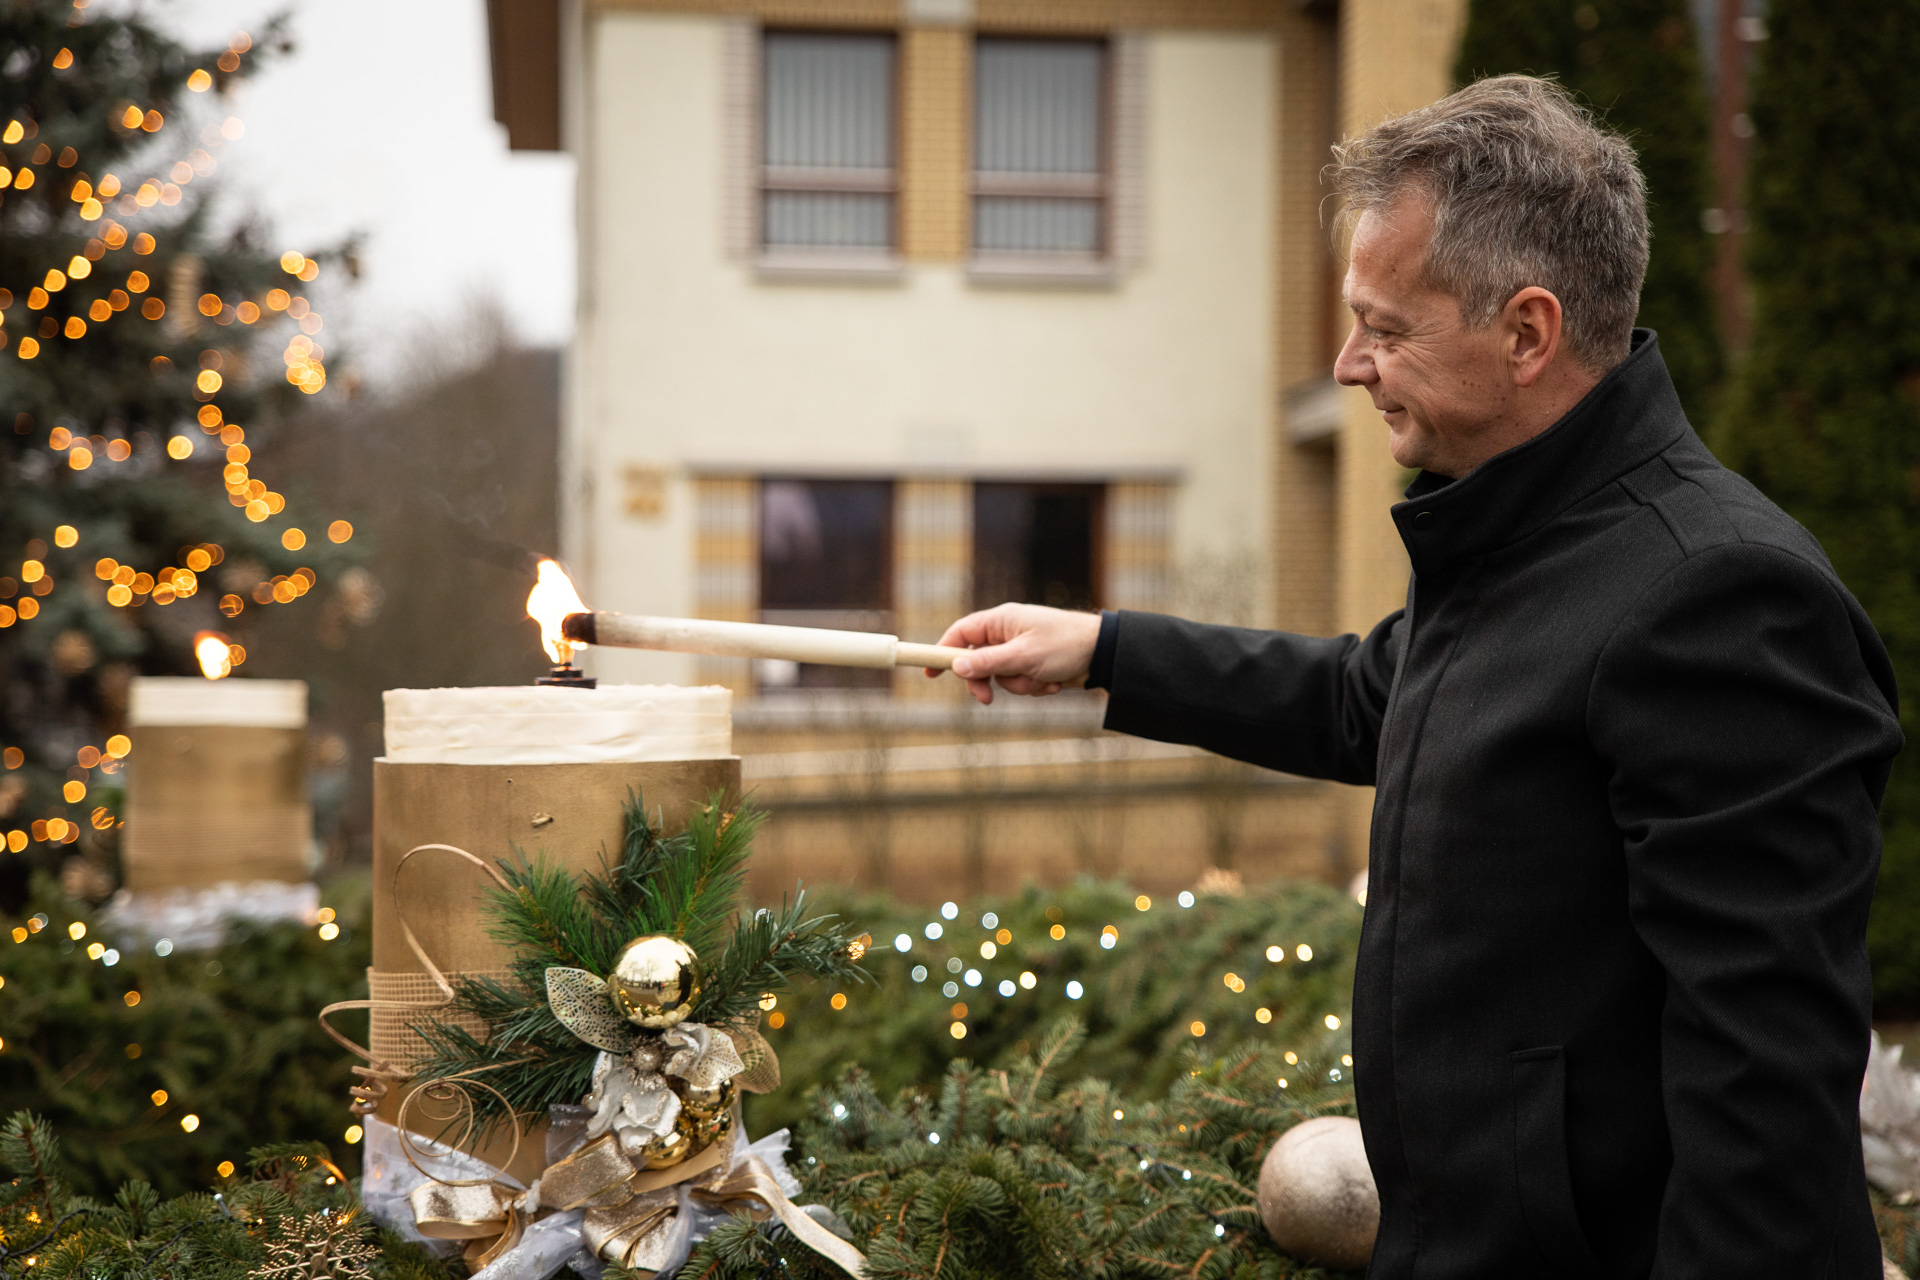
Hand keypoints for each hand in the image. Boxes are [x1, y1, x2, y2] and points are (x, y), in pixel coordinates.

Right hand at [933, 603, 1101, 704]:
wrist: (1103, 653)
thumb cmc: (1065, 645)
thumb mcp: (1023, 656)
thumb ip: (988, 663)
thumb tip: (956, 667)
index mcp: (1001, 620)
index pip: (960, 633)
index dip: (942, 651)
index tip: (928, 673)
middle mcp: (1007, 633)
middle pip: (978, 661)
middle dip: (988, 682)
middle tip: (987, 699)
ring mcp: (1021, 650)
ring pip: (1002, 677)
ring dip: (1020, 686)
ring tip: (1042, 680)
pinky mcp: (1034, 665)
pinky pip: (1021, 682)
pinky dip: (1035, 686)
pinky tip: (1054, 682)